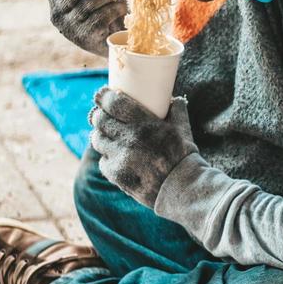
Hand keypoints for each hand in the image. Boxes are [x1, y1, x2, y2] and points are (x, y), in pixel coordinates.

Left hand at [89, 87, 198, 207]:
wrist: (183, 188)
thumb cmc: (184, 156)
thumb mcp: (183, 128)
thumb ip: (176, 110)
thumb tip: (173, 99)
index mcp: (145, 124)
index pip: (114, 103)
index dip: (104, 97)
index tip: (102, 95)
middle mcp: (129, 139)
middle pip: (100, 120)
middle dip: (99, 115)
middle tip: (102, 116)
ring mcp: (121, 158)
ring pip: (98, 140)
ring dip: (101, 136)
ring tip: (108, 136)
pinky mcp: (116, 175)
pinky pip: (103, 161)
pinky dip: (108, 158)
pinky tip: (116, 157)